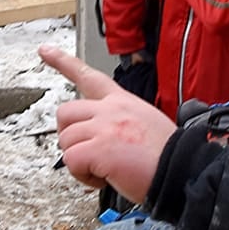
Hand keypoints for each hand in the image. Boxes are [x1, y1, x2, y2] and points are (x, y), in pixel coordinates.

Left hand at [41, 45, 175, 203]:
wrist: (183, 170)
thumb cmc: (168, 155)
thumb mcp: (146, 123)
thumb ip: (120, 122)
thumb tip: (104, 138)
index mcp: (122, 101)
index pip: (90, 76)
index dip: (63, 62)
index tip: (45, 51)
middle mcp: (110, 109)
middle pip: (65, 113)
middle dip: (69, 136)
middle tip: (87, 153)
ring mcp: (103, 127)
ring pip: (65, 141)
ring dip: (79, 161)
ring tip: (104, 170)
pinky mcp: (98, 149)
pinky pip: (71, 161)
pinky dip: (82, 176)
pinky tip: (103, 178)